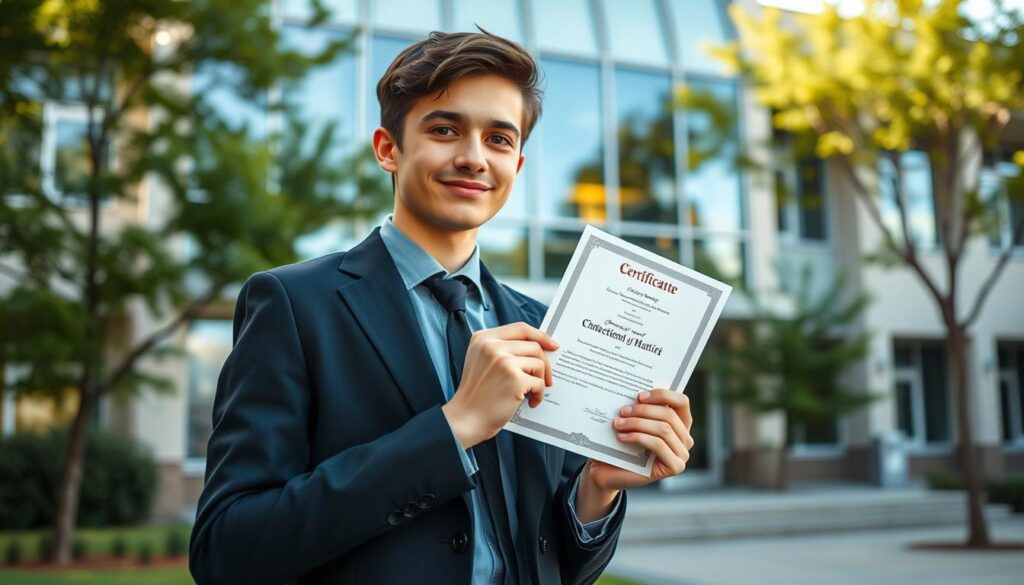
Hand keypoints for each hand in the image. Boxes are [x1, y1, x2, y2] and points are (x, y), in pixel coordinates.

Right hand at [442, 322, 557, 448]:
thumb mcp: (481, 360)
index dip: (540, 335)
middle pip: (534, 346)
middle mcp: (491, 346)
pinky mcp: (514, 379)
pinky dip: (539, 394)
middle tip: (546, 379)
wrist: (466, 418)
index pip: (520, 328)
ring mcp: (503, 361)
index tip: (551, 345)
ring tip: (532, 393)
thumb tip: (538, 347)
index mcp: (483, 338)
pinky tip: (529, 402)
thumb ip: (502, 349)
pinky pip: (539, 383)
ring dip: (540, 380)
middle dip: (544, 363)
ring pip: (538, 363)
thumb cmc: (477, 393)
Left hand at [585, 389, 693, 493]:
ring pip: (663, 430)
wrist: (609, 470)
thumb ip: (639, 408)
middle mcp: (685, 438)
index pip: (682, 402)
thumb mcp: (632, 421)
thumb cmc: (620, 442)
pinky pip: (659, 445)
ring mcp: (682, 454)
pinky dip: (638, 437)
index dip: (662, 395)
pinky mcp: (675, 467)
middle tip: (622, 411)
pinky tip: (622, 437)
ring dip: (638, 423)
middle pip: (669, 415)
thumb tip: (634, 392)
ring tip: (618, 423)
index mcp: (680, 423)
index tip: (639, 396)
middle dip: (643, 411)